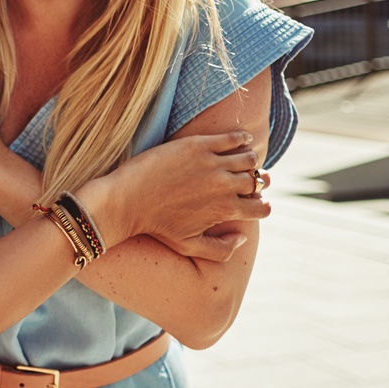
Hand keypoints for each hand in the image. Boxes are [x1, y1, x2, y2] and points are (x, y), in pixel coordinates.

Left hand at [78, 132, 268, 262]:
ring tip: (242, 160)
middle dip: (257, 181)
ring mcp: (212, 164)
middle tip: (247, 178)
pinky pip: (233, 138)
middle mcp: (224, 187)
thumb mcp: (188, 246)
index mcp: (224, 211)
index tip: (253, 201)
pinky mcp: (198, 145)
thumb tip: (242, 236)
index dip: (261, 205)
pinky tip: (242, 139)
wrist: (125, 200)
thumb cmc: (154, 225)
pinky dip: (243, 138)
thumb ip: (221, 249)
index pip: (262, 208)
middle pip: (257, 181)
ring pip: (249, 158)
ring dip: (250, 160)